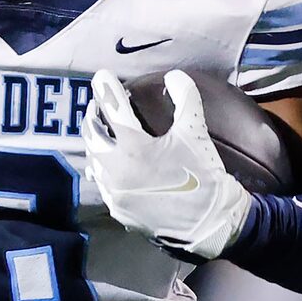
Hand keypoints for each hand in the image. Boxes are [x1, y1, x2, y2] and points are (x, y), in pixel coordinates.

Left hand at [84, 70, 253, 260]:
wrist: (209, 224)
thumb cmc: (203, 177)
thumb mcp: (196, 134)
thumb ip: (186, 99)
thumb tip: (175, 76)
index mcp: (134, 148)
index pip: (112, 109)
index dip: (106, 89)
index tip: (101, 76)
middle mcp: (116, 170)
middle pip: (92, 135)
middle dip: (93, 116)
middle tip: (99, 106)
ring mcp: (114, 193)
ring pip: (93, 160)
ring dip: (95, 142)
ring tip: (102, 131)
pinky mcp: (118, 209)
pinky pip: (102, 183)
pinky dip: (102, 167)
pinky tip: (108, 163)